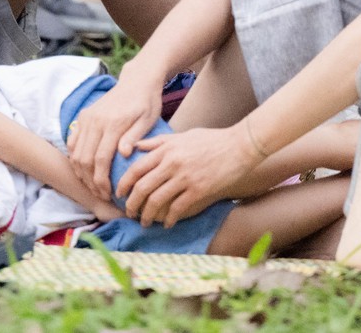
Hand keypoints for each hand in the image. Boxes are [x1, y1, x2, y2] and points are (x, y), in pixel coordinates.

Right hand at [65, 65, 164, 198]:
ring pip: (76, 152)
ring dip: (81, 173)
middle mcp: (95, 121)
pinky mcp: (83, 116)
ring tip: (93, 186)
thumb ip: (134, 137)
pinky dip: (74, 158)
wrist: (137, 80)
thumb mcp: (148, 120)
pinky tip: (84, 170)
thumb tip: (123, 155)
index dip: (101, 180)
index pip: (101, 159)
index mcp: (113, 124)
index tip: (108, 194)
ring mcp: (87, 118)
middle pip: (85, 159)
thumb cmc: (147, 103)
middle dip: (91, 181)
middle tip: (101, 194)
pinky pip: (73, 142)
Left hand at [115, 125, 255, 226]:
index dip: (123, 185)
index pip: (136, 169)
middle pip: (142, 188)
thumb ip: (159, 142)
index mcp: (166, 149)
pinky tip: (168, 224)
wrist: (240, 146)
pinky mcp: (198, 190)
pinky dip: (169, 219)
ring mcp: (185, 177)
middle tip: (129, 213)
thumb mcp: (183, 136)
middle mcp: (172, 163)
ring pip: (156, 201)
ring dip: (147, 216)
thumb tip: (136, 147)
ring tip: (145, 222)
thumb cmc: (212, 139)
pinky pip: (177, 209)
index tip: (119, 195)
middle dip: (132, 205)